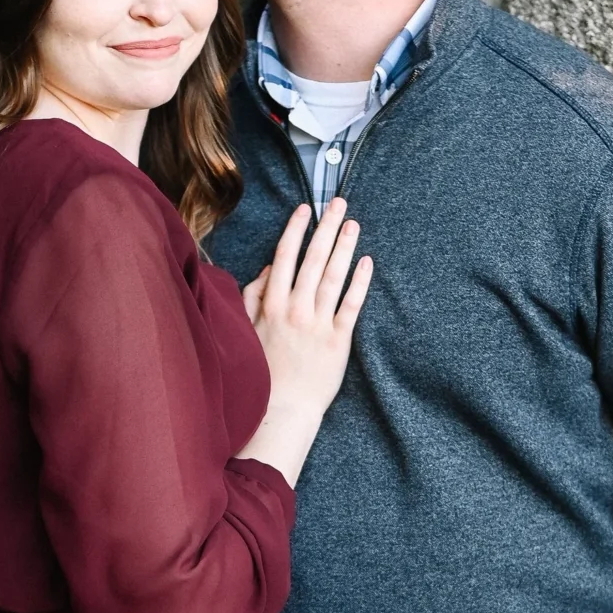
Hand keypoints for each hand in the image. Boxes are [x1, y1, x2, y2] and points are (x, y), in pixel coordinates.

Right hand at [236, 199, 371, 485]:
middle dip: (325, 228)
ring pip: (333, 276)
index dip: (296, 231)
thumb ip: (252, 298)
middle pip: (313, 259)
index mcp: (272, 305)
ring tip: (353, 224)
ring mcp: (318, 323)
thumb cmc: (263, 372)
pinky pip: (351, 305)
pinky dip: (359, 281)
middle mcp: (295, 309)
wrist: (282, 409)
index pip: (284, 258)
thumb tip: (266, 270)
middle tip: (338, 203)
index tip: (305, 209)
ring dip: (344, 246)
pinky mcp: (338, 340)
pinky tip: (366, 262)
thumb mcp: (246, 331)